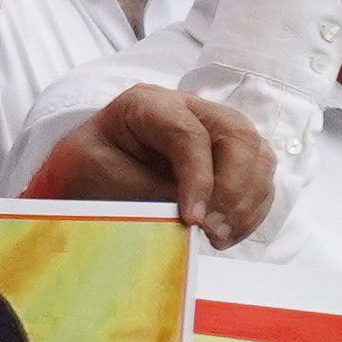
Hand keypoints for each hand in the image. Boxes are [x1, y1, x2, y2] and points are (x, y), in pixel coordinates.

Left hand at [24, 82, 272, 245]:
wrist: (83, 173)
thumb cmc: (87, 169)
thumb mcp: (102, 176)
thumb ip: (148, 190)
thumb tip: (198, 215)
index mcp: (149, 104)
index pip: (189, 133)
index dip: (199, 178)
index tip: (193, 221)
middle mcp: (189, 109)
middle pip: (237, 135)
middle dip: (234, 188)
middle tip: (214, 229)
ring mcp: (213, 131)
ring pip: (257, 155)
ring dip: (247, 202)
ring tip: (219, 237)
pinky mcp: (227, 157)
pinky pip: (259, 179)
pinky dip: (251, 209)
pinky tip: (227, 233)